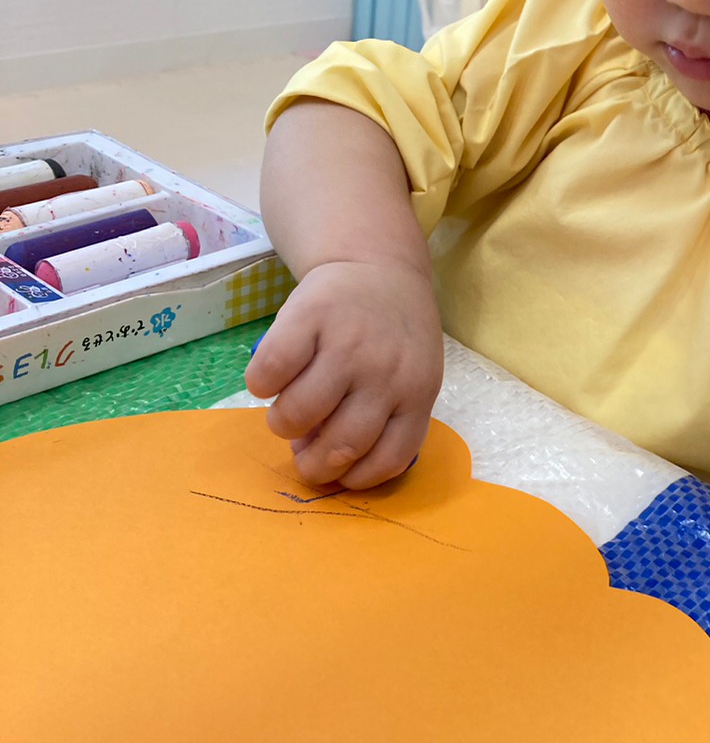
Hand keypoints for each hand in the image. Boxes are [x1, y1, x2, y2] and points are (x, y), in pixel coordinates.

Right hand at [245, 258, 442, 488]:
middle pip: (341, 444)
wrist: (377, 264)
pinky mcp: (309, 317)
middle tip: (301, 450)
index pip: (389, 457)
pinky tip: (270, 380)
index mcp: (417, 392)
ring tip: (285, 413)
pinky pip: (270, 374)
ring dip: (282, 425)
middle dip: (312, 463)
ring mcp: (348, 343)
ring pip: (299, 414)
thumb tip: (317, 458)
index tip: (336, 473)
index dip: (354, 477)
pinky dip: (260, 386)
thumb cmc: (390, 334)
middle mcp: (386, 372)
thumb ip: (378, 417)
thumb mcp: (409, 375)